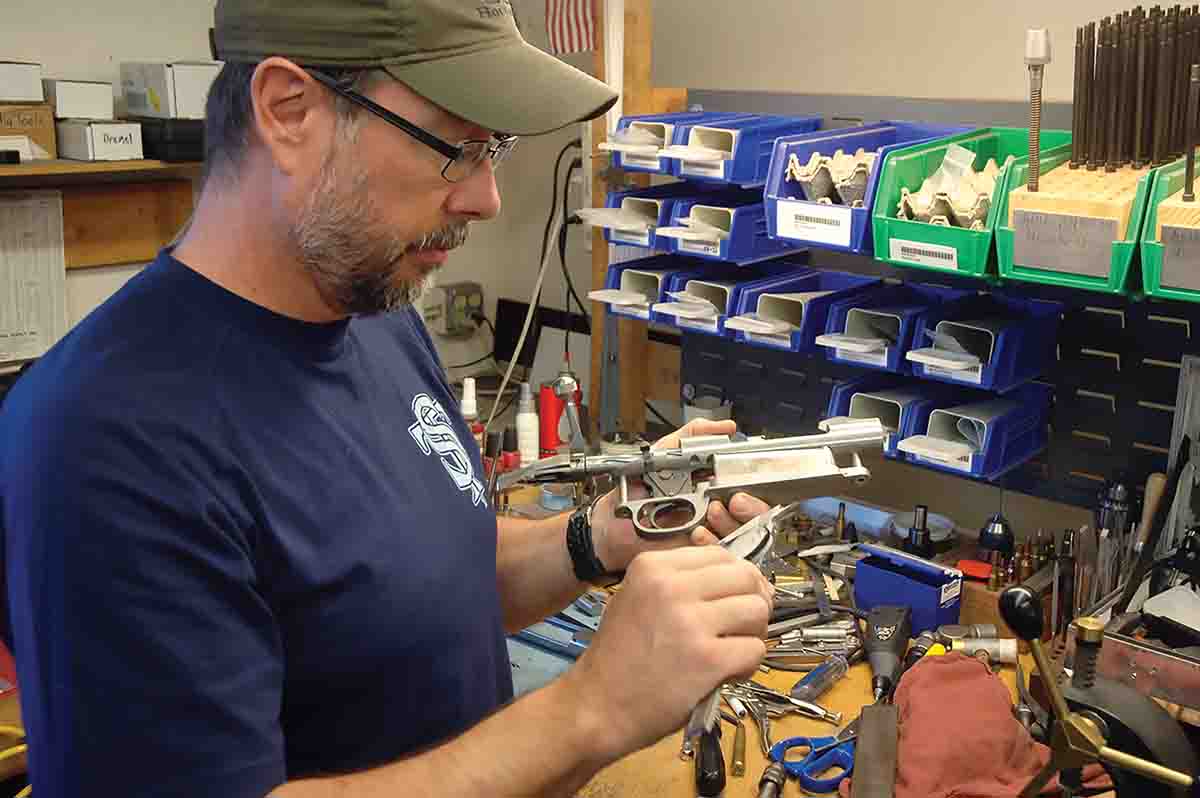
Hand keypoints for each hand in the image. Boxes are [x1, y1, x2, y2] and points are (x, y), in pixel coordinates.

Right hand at [561, 546, 771, 759]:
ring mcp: (690, 623)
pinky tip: (726, 673)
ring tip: (730, 651)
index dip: (736, 578)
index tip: (732, 599)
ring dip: (752, 633)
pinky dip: (748, 664)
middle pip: (746, 577)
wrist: (597, 706)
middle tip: (740, 627)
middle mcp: (671, 587)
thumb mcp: (638, 597)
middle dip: (752, 601)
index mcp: (653, 566)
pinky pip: (755, 649)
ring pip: (757, 610)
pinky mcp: (708, 660)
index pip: (720, 554)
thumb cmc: (621, 656)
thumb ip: (682, 582)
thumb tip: (743, 578)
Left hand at [589, 419, 771, 572]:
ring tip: (709, 513)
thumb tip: (725, 426)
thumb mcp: (662, 455)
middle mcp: (717, 514)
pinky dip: (713, 543)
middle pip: (756, 516)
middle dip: (750, 509)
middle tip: (734, 501)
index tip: (743, 486)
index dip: (755, 489)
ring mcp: (709, 539)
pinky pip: (721, 555)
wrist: (610, 526)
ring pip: (744, 536)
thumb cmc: (633, 493)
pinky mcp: (698, 558)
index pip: (751, 490)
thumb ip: (692, 436)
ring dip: (731, 524)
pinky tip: (696, 533)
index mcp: (714, 489)